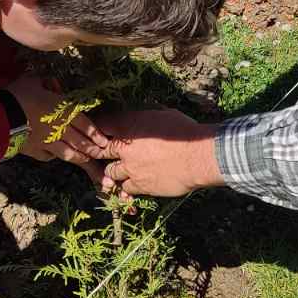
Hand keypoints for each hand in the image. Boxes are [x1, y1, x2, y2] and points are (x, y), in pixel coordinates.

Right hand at [4, 74, 112, 177]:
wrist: (1, 116)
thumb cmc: (19, 95)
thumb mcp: (34, 81)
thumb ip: (46, 82)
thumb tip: (51, 82)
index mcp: (63, 110)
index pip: (85, 124)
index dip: (95, 133)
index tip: (104, 141)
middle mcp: (59, 129)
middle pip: (80, 141)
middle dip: (92, 148)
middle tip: (100, 153)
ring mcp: (48, 142)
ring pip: (68, 153)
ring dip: (79, 157)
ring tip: (86, 159)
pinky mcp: (35, 151)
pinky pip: (48, 156)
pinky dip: (54, 157)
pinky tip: (56, 157)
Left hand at [84, 108, 224, 197]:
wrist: (198, 157)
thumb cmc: (185, 132)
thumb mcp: (165, 114)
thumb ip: (149, 114)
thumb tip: (146, 110)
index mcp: (129, 126)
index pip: (102, 124)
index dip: (99, 128)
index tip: (100, 130)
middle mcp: (125, 148)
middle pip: (100, 150)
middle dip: (102, 151)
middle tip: (107, 152)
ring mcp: (130, 168)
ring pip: (110, 172)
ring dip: (114, 170)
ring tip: (123, 168)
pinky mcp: (140, 185)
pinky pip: (125, 188)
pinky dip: (127, 186)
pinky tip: (133, 183)